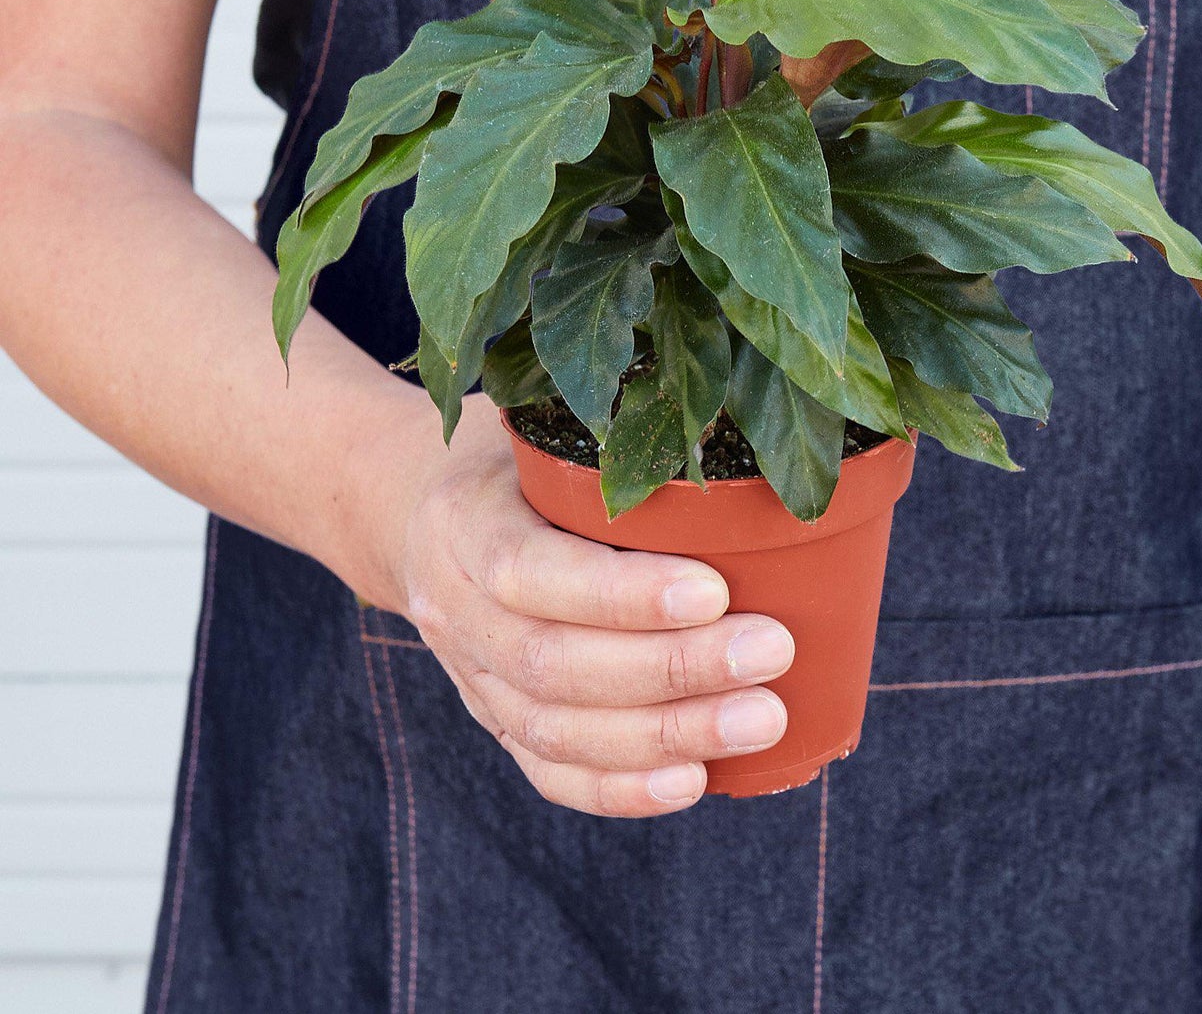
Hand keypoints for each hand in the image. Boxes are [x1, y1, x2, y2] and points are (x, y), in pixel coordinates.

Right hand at [374, 401, 794, 816]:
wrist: (409, 512)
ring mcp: (470, 675)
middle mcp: (455, 609)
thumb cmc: (511, 463)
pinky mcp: (493, 721)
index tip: (716, 589)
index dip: (621, 593)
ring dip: (667, 733)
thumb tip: (747, 466)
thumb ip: (609, 459)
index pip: (532, 571)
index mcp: (464, 524)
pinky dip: (622, 788)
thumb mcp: (539, 435)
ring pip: (558, 728)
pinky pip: (550, 772)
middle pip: (554, 663)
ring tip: (761, 719)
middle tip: (771, 651)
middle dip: (673, 667)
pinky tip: (694, 782)